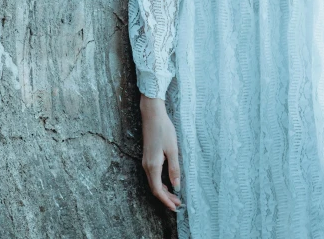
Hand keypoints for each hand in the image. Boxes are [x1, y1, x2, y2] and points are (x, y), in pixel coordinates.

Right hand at [139, 95, 181, 212]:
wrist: (152, 114)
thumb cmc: (164, 130)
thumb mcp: (172, 149)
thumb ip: (174, 169)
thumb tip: (176, 187)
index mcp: (153, 166)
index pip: (158, 190)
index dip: (166, 201)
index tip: (175, 207)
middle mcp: (146, 166)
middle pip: (155, 188)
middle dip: (166, 198)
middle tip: (178, 204)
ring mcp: (146, 161)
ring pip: (154, 182)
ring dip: (164, 190)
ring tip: (175, 195)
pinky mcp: (147, 157)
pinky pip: (153, 175)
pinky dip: (161, 182)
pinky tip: (169, 182)